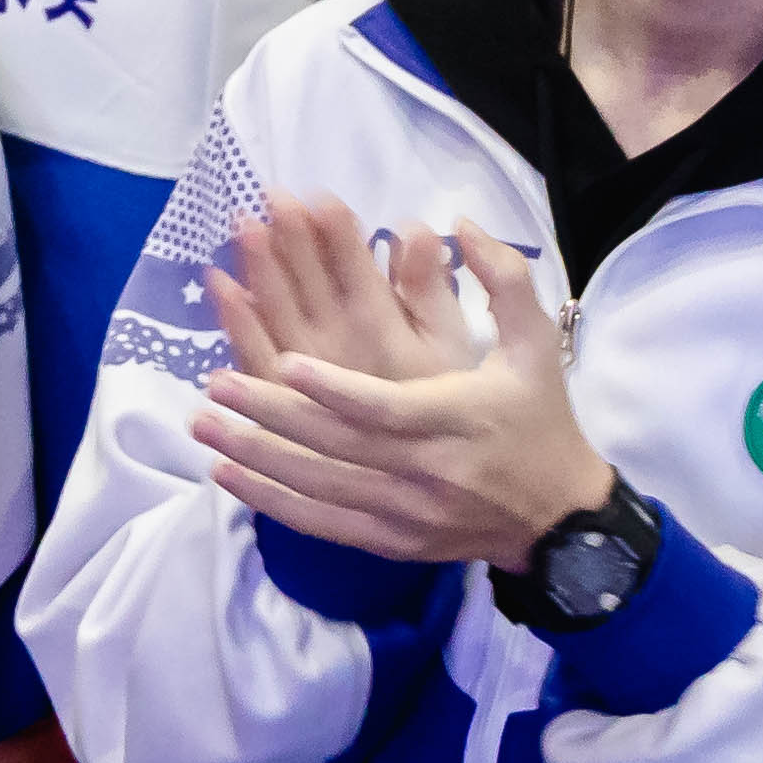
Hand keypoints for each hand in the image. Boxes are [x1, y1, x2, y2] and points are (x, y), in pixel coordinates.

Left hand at [191, 198, 609, 569]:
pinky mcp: (391, 542)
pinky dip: (270, 501)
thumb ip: (503, 278)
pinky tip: (228, 473)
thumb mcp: (536, 342)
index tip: (285, 360)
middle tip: (214, 384)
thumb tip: (455, 220)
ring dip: (256, 456)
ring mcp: (405, 515)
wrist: (559, 517)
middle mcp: (427, 473)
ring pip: (318, 487)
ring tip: (204, 422)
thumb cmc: (540, 417)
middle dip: (271, 415)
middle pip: (337, 447)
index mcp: (458, 419)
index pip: (386, 409)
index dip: (334, 390)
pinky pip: (321, 523)